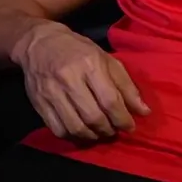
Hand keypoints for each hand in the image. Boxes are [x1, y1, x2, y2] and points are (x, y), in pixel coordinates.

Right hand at [17, 23, 150, 140]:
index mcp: (90, 65)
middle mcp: (69, 80)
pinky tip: (83, 134)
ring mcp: (51, 93)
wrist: (39, 44)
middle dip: (109, 129)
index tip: (131, 126)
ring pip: (75, 126)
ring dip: (93, 136)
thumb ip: (126, 86)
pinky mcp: (38, 104)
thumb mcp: (107, 60)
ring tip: (102, 133)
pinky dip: (73, 137)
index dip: (123, 118)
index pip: (110, 100)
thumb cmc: (80, 50)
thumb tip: (143, 111)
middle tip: (116, 131)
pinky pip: (58, 129)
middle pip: (93, 116)